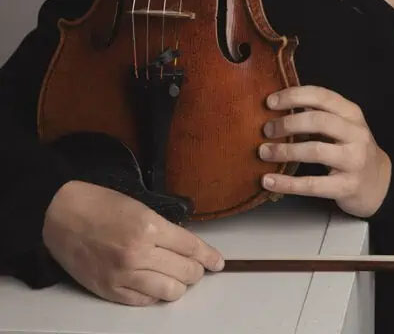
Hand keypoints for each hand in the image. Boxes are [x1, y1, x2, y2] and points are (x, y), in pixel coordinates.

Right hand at [42, 180, 223, 305]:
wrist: (62, 215)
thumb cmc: (99, 204)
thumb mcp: (139, 206)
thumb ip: (163, 227)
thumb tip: (186, 245)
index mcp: (149, 227)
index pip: (191, 247)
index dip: (209, 256)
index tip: (217, 262)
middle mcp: (139, 254)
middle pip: (185, 273)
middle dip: (196, 271)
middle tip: (196, 267)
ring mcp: (124, 275)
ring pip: (170, 292)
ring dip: (178, 285)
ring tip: (176, 277)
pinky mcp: (110, 290)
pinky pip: (144, 302)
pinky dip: (156, 296)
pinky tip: (156, 286)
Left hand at [258, 85, 391, 218]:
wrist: (378, 182)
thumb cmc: (351, 148)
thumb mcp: (342, 125)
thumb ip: (318, 113)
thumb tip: (279, 105)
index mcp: (352, 113)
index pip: (322, 96)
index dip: (294, 96)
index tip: (270, 102)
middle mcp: (356, 134)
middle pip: (318, 120)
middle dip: (287, 123)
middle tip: (266, 129)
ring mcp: (354, 161)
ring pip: (315, 151)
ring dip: (284, 151)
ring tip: (264, 152)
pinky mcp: (347, 186)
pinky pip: (313, 185)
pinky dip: (287, 183)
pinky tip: (269, 181)